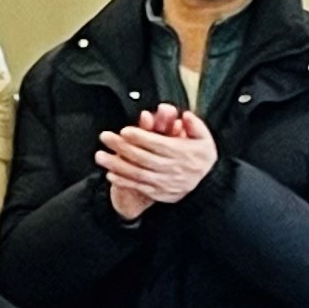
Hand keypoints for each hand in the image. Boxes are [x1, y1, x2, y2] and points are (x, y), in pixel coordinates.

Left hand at [97, 105, 217, 210]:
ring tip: (100, 156)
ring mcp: (164, 182)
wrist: (208, 187)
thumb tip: (185, 115)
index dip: (140, 137)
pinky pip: (139, 187)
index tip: (125, 131)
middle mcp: (171, 168)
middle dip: (122, 147)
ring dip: (117, 165)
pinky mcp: (158, 192)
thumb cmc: (203, 159)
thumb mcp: (204, 139)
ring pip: (137, 173)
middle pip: (143, 157)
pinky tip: (110, 174)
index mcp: (181, 153)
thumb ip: (195, 125)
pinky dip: (124, 181)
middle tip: (105, 137)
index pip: (158, 144)